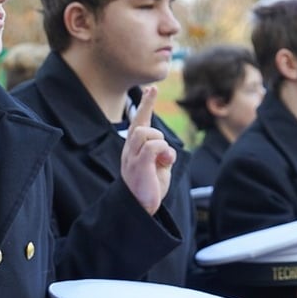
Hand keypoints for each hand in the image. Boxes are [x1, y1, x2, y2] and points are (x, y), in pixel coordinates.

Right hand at [121, 85, 175, 215]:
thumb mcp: (160, 166)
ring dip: (160, 142)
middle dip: (152, 122)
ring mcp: (132, 158)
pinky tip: (163, 163)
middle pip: (141, 125)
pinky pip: (154, 146)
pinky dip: (163, 151)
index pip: (138, 122)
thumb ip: (163, 153)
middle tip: (158, 131)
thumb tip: (167, 149)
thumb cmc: (150, 188)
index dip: (145, 104)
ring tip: (161, 159)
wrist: (140, 209)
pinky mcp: (139, 165)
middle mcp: (129, 151)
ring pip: (146, 133)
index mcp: (133, 149)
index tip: (151, 88)